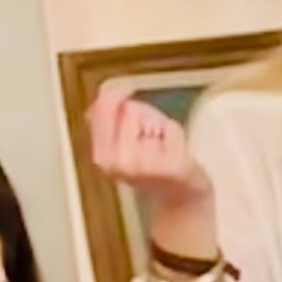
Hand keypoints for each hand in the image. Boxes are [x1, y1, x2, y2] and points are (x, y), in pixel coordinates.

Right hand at [86, 80, 220, 261]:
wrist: (180, 195)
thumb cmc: (152, 162)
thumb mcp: (123, 138)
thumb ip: (109, 117)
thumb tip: (101, 98)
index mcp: (101, 156)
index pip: (101, 109)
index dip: (114, 93)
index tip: (128, 87)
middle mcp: (116, 163)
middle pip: (129, 109)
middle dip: (142, 115)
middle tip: (151, 135)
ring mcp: (142, 167)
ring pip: (150, 118)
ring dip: (159, 126)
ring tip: (162, 145)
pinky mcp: (168, 168)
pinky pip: (171, 130)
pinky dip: (176, 136)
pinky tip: (174, 152)